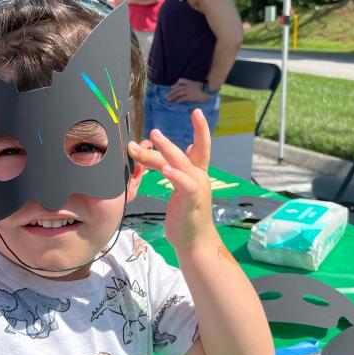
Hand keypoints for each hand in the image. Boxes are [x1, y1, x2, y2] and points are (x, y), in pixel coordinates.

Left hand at [127, 110, 217, 250]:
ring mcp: (197, 188)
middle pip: (183, 154)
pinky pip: (184, 184)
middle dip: (168, 142)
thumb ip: (179, 171)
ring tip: (153, 139)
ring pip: (180, 165)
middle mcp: (199, 177)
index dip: (200, 130)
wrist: (194, 242)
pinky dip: (174, 175)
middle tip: (153, 131)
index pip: (201, 147)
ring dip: (165, 151)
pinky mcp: (191, 200)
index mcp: (197, 174)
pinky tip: (165, 169)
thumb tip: (177, 155)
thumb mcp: (183, 190)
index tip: (196, 112)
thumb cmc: (186, 217)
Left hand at [166, 77, 212, 103]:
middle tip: (166, 96)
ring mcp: (188, 91)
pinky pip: (182, 98)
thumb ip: (192, 84)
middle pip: (177, 88)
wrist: (209, 90)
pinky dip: (178, 100)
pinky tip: (176, 103)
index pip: (180, 81)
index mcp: (189, 82)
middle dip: (171, 92)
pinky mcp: (190, 96)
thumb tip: (188, 85)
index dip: (175, 85)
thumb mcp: (198, 83)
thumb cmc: (205, 87)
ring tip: (168, 100)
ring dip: (172, 97)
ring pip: (178, 94)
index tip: (171, 87)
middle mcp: (187, 86)